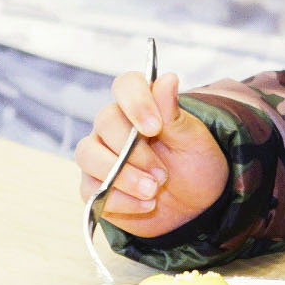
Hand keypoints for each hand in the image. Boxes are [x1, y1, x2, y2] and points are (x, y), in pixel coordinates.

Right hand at [74, 70, 229, 238]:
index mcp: (141, 106)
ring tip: (153, 190)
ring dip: (122, 176)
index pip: (126, 85)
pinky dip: (121, 201)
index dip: (136, 103)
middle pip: (105, 122)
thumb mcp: (193, 140)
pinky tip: (146, 205)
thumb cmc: (194, 164)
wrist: (196, 205)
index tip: (155, 128)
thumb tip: (168, 78)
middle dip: (134, 151)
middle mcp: (113, 127)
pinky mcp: (94, 187)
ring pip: (88, 155)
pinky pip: (92, 190)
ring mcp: (100, 156)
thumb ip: (174, 113)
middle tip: (163, 173)